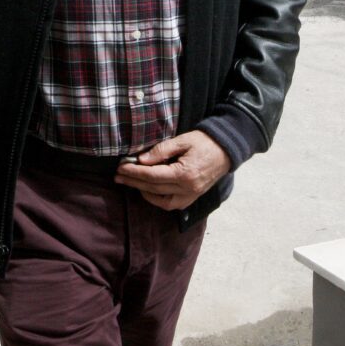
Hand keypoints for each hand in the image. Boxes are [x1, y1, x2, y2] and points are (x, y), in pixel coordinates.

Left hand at [114, 130, 230, 210]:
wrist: (226, 150)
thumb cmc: (204, 142)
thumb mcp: (182, 140)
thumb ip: (161, 150)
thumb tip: (141, 160)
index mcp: (184, 174)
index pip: (152, 176)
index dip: (134, 172)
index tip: (120, 167)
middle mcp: (187, 189)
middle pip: (154, 188)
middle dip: (134, 182)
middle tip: (118, 176)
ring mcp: (191, 196)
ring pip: (162, 200)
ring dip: (144, 192)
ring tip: (130, 182)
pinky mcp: (193, 198)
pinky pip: (172, 204)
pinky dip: (157, 199)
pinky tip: (148, 191)